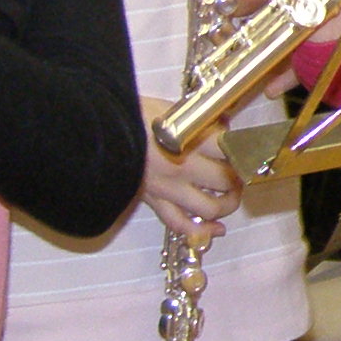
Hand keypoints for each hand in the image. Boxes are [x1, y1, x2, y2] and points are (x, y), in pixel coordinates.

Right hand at [136, 94, 242, 240]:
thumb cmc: (126, 114)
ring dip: (226, 205)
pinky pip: (180, 224)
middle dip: (238, 179)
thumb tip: (220, 125)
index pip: (231, 148)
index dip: (244, 150)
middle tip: (238, 172)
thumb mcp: (167, 108)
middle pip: (227, 181)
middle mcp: (183, 167)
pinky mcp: (153, 201)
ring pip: (210, 208)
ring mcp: (168, 188)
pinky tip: (214, 230)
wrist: (90, 132)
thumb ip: (195, 120)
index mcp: (188, 140)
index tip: (250, 149)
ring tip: (229, 197)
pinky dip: (201, 232)